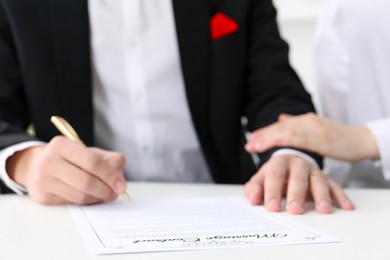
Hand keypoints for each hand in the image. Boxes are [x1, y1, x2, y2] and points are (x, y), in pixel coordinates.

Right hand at [6, 136, 126, 204]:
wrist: (37, 166)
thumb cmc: (70, 159)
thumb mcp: (89, 152)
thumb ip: (109, 160)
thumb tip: (119, 180)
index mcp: (62, 145)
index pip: (92, 162)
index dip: (110, 175)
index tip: (121, 185)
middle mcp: (49, 161)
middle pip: (86, 181)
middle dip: (106, 190)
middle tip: (115, 193)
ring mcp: (43, 180)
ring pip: (80, 196)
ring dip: (98, 198)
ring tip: (105, 194)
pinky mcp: (43, 197)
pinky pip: (72, 203)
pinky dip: (87, 202)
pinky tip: (91, 196)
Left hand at [244, 154, 354, 213]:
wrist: (290, 163)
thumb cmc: (275, 174)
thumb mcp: (260, 179)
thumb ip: (254, 189)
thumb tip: (253, 199)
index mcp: (279, 162)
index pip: (275, 175)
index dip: (272, 191)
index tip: (272, 207)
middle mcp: (298, 164)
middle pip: (298, 178)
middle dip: (296, 194)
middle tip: (295, 210)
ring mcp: (313, 171)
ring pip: (319, 181)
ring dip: (322, 196)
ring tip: (323, 210)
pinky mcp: (326, 179)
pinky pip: (335, 187)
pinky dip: (341, 197)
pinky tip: (346, 207)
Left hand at [245, 113, 378, 161]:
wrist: (362, 140)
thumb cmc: (339, 138)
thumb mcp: (316, 128)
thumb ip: (298, 124)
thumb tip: (281, 119)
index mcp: (306, 120)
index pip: (281, 126)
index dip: (265, 132)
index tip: (252, 138)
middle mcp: (308, 122)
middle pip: (280, 128)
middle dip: (263, 136)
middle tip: (249, 144)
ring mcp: (315, 129)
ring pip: (287, 132)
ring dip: (269, 139)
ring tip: (255, 146)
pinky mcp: (322, 138)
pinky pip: (301, 139)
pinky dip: (286, 140)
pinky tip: (275, 142)